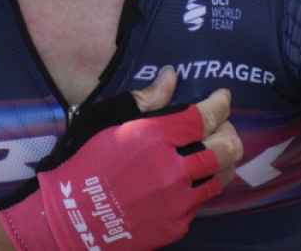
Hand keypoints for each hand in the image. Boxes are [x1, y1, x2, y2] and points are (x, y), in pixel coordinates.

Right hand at [0, 67, 242, 249]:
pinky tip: (188, 179)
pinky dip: (200, 185)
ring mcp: (177, 201)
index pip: (206, 116)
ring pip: (221, 175)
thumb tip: (170, 76)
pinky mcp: (176, 224)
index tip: (222, 98)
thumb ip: (146, 101)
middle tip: (221, 126)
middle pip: (226, 146)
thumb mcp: (108, 122)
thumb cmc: (83, 164)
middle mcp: (173, 169)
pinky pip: (201, 200)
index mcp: (155, 138)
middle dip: (230, 130)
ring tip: (212, 151)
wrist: (70, 218)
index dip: (220, 104)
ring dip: (222, 160)